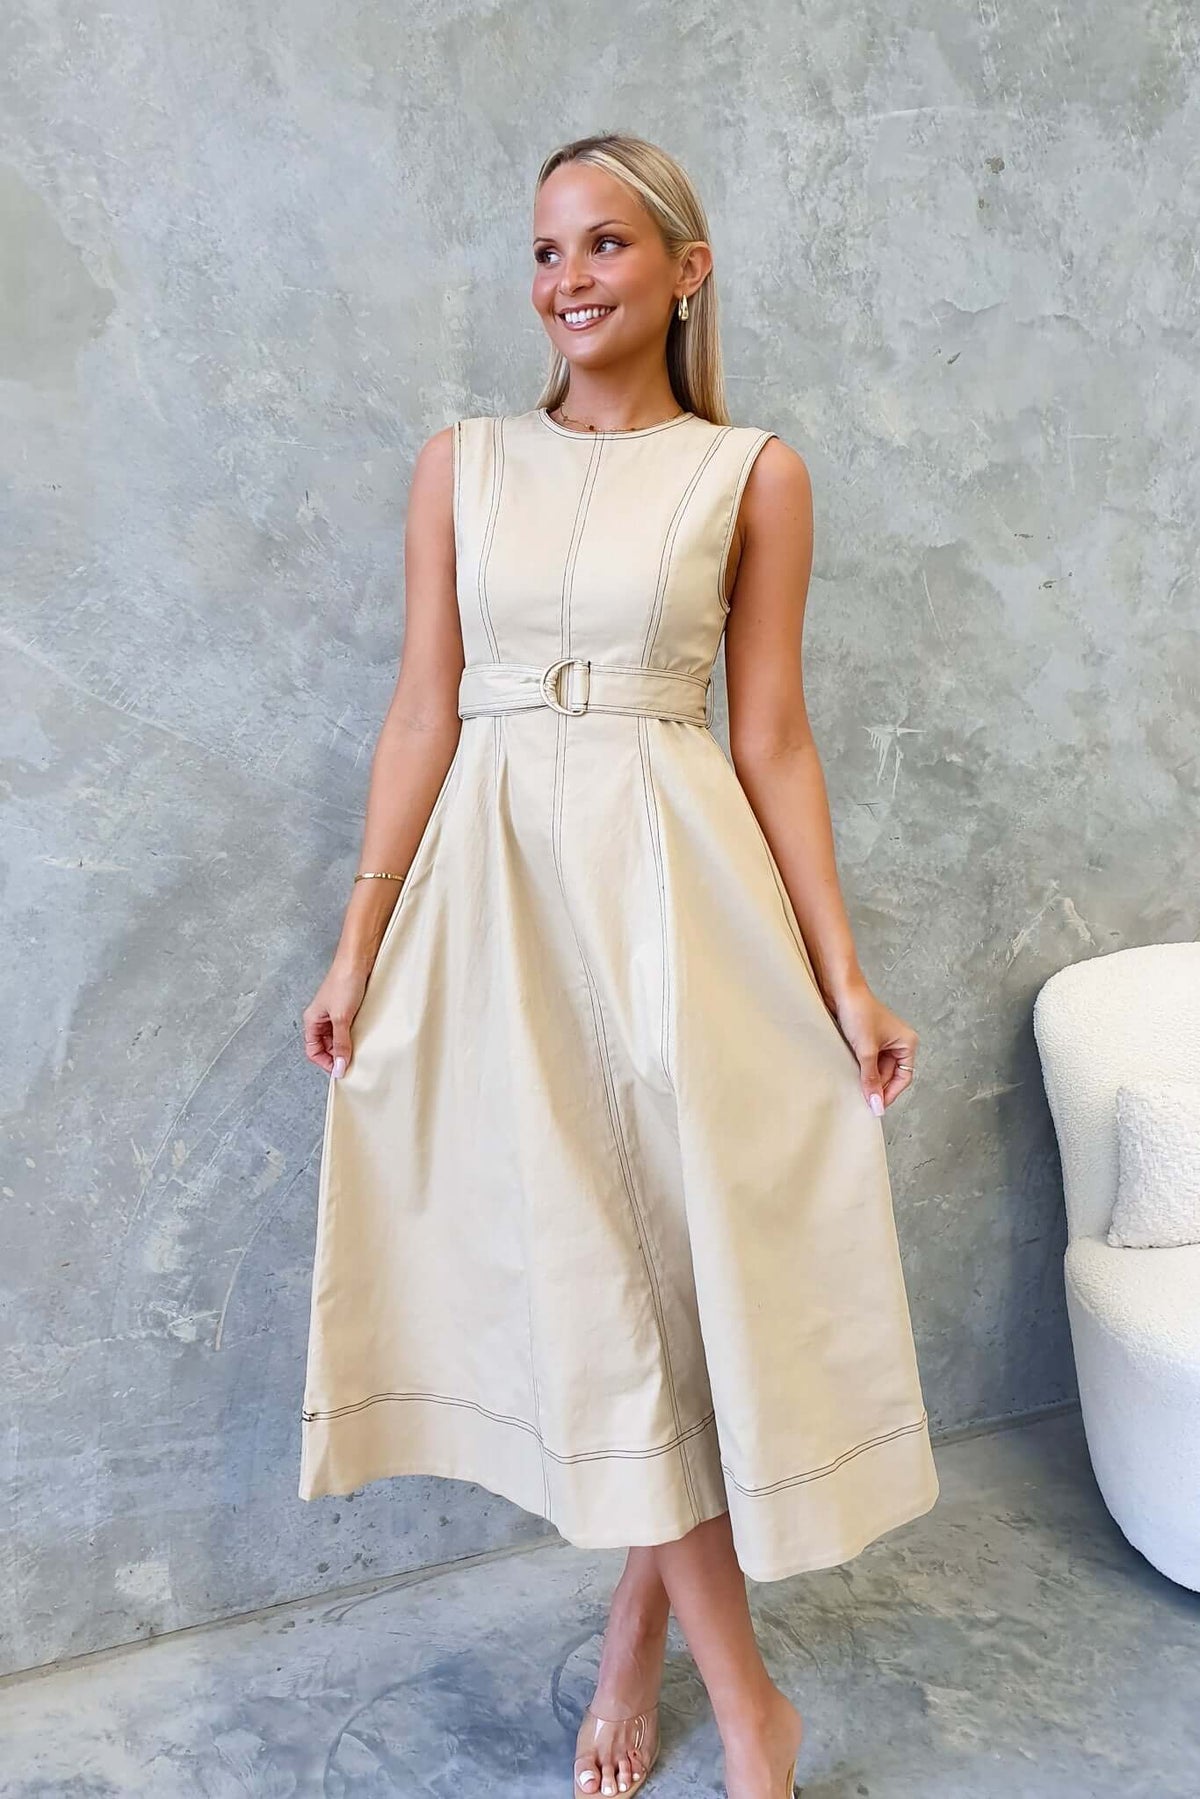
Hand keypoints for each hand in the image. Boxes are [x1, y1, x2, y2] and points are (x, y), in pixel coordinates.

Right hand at [302, 959, 369, 1077]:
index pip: (313, 1050)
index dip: (325, 1062)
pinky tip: (365, 1038)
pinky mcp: (348, 1009)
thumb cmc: (344, 982)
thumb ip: (341, 1044)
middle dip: (338, 1056)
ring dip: (348, 1046)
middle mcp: (321, 1019)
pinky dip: (355, 1036)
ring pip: (338, 1038)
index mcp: (312, 1020)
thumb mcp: (342, 1018)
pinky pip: (349, 1029)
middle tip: (353, 1063)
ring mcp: (335, 1014)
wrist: (358, 960)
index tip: (341, 1070)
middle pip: (326, 1046)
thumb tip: (340, 1067)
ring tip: (360, 1051)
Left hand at [826, 979, 917, 1114]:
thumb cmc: (858, 1012)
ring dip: (867, 1078)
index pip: (903, 1078)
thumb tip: (876, 1104)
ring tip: (854, 1086)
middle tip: (861, 1100)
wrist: (840, 990)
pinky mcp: (868, 1040)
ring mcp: (883, 1041)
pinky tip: (850, 1075)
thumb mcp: (866, 1051)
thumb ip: (871, 1079)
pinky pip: (868, 1061)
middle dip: (876, 1086)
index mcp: (907, 1043)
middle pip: (890, 1075)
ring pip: (877, 1069)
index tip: (875, 1106)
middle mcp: (898, 1043)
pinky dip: (860, 1069)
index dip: (890, 1093)